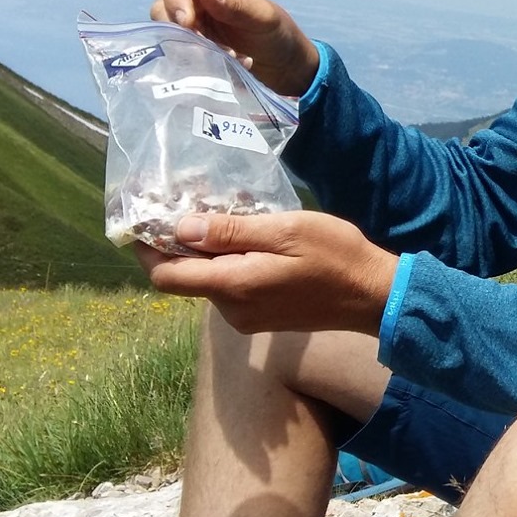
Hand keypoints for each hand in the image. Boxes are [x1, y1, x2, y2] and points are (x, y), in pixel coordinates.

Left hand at [135, 211, 398, 335]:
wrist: (374, 296)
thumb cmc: (335, 255)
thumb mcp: (285, 231)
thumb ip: (231, 231)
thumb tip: (181, 228)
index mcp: (234, 286)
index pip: (167, 275)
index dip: (146, 249)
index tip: (142, 218)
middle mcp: (232, 309)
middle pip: (186, 276)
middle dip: (183, 241)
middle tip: (195, 199)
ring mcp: (247, 317)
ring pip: (209, 279)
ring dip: (210, 249)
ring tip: (232, 212)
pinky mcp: (261, 317)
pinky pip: (231, 287)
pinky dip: (230, 262)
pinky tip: (252, 237)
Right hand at [150, 0, 320, 95]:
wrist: (284, 64)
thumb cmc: (276, 31)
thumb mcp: (261, 16)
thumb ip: (234, 4)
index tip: (187, 23)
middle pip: (162, 7)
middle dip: (179, 30)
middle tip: (203, 47)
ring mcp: (189, 25)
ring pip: (167, 34)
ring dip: (191, 48)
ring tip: (225, 57)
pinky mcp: (190, 48)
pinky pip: (179, 54)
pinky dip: (197, 62)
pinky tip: (224, 67)